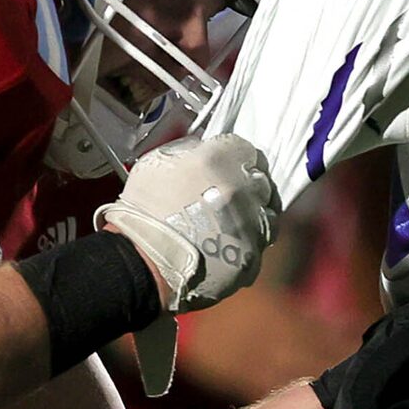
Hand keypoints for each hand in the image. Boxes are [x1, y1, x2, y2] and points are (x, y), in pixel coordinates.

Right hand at [93, 134, 279, 313]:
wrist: (141, 262)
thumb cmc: (143, 212)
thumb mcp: (156, 163)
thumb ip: (187, 149)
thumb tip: (202, 147)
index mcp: (219, 160)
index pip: (244, 149)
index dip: (233, 158)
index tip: (225, 167)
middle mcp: (243, 189)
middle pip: (260, 179)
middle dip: (246, 185)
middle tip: (225, 196)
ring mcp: (251, 225)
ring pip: (267, 212)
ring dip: (252, 214)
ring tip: (229, 224)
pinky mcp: (252, 256)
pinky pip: (259, 244)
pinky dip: (247, 243)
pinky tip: (226, 246)